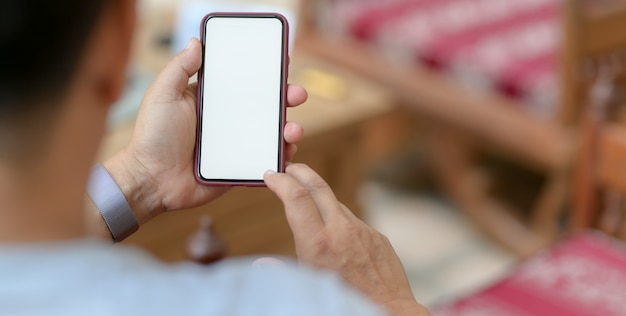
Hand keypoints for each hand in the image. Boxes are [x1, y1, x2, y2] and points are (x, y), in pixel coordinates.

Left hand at [104, 38, 306, 224]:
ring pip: (271, 133)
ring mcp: (236, 144)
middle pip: (265, 106)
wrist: (152, 180)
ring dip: (289, 128)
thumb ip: (179, 68)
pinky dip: (281, 155)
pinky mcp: (240, 167)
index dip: (265, 72)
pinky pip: (266, 160)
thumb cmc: (153, 137)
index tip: (282, 62)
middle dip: (286, 97)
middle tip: (297, 94)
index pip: (244, 82)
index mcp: (212, 101)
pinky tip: (287, 150)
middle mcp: (228, 121)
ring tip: (292, 129)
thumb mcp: (163, 95)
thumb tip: (196, 42)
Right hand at [264, 164, 430, 315]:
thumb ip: (282, 271)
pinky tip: (338, 239)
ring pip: (337, 205)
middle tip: (288, 168)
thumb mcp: (306, 287)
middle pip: (318, 187)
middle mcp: (341, 231)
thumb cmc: (344, 304)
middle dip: (300, 172)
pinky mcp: (378, 237)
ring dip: (320, 201)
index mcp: (317, 243)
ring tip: (308, 206)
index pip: (296, 198)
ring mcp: (362, 231)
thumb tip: (261, 264)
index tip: (271, 176)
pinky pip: (354, 224)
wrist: (389, 312)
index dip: (281, 182)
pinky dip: (341, 224)